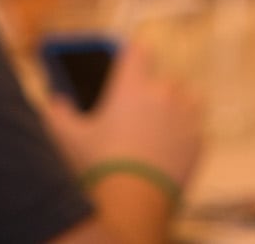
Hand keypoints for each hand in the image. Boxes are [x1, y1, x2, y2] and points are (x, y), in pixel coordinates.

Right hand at [40, 39, 202, 187]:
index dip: (133, 55)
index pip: (139, 49)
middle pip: (162, 77)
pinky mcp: (198, 140)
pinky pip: (195, 126)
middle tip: (136, 112)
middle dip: (151, 90)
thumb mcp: (69, 139)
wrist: (133, 203)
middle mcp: (163, 93)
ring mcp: (185, 116)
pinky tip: (169, 147)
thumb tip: (56, 102)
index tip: (128, 63)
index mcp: (132, 85)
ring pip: (186, 97)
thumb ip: (58, 114)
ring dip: (175, 105)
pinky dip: (185, 132)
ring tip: (159, 125)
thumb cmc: (100, 166)